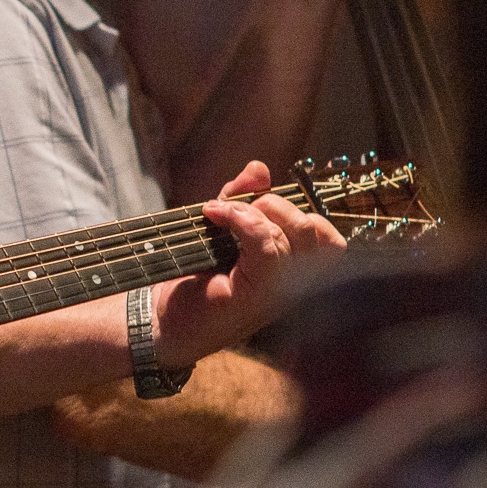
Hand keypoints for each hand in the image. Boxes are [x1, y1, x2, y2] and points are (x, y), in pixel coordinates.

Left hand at [150, 161, 343, 366]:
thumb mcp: (220, 227)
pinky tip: (215, 216)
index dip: (297, 208)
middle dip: (278, 204)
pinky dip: (244, 222)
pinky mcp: (255, 298)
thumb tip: (259, 169)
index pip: (325, 237)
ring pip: (298, 237)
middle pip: (316, 231)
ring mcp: (278, 294)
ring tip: (222, 214)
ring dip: (258, 211)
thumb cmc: (191, 276)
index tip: (255, 200)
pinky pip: (269, 250)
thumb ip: (242, 199)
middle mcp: (293, 286)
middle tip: (236, 208)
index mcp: (292, 272)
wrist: (161, 318)